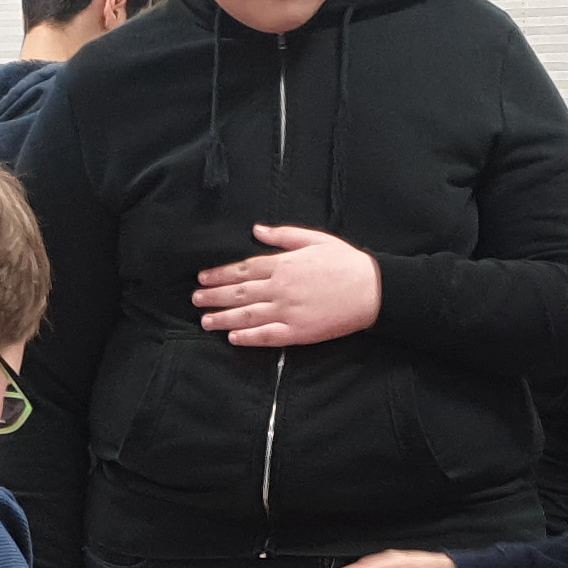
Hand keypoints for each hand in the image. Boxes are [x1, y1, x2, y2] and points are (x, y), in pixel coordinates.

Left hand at [193, 224, 382, 347]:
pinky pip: (267, 336)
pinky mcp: (298, 332)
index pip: (243, 270)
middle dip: (214, 296)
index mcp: (284, 264)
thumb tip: (256, 230)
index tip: (203, 277)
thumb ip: (283, 236)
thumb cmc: (346, 262)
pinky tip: (232, 338)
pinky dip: (248, 337)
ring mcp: (288, 312)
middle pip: (239, 293)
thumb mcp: (315, 239)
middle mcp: (281, 288)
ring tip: (205, 320)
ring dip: (223, 318)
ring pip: (247, 315)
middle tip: (195, 299)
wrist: (372, 290)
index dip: (220, 274)